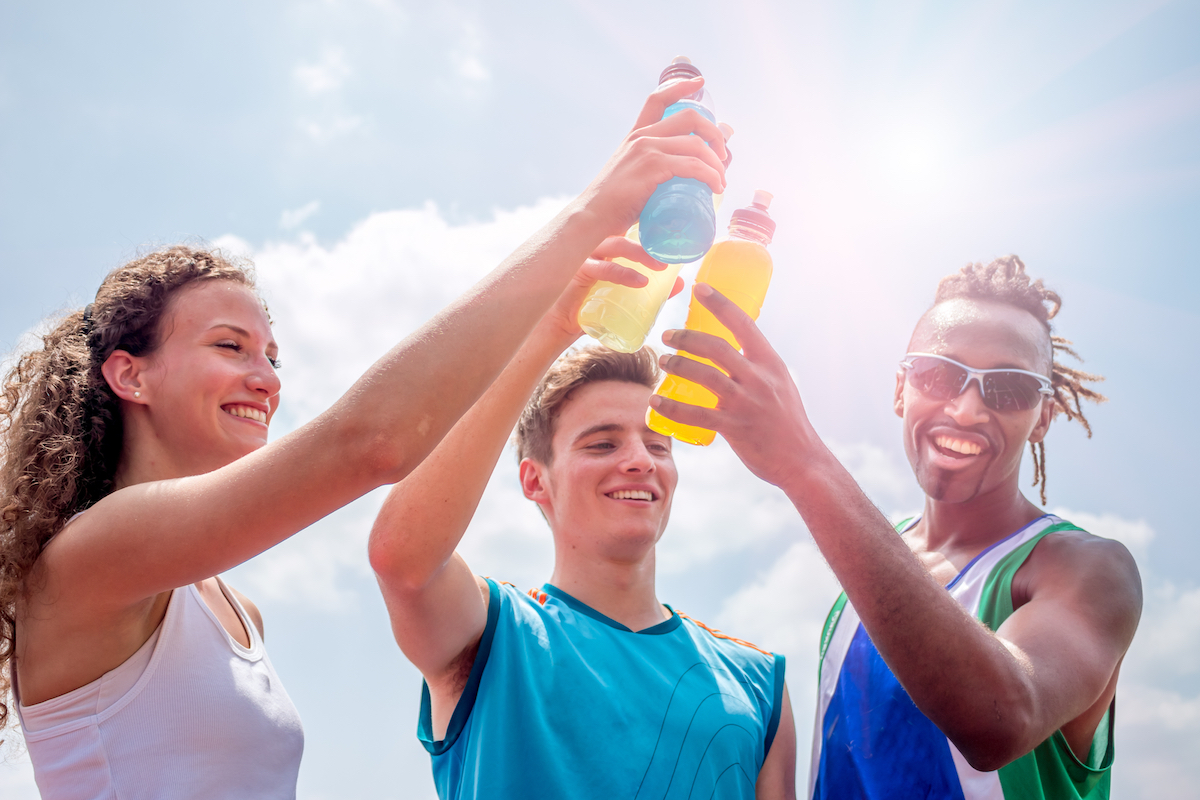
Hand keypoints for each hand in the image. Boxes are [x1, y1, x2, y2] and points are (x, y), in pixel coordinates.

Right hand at [544, 236, 683, 339]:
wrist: (559, 325)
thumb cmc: (592, 306)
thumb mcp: (627, 295)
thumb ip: (652, 289)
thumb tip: (681, 283)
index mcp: (606, 244)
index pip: (630, 227)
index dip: (650, 225)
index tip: (674, 231)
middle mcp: (595, 244)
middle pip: (625, 231)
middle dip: (650, 238)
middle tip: (672, 250)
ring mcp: (585, 255)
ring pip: (615, 245)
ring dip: (640, 253)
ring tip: (661, 266)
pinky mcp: (577, 271)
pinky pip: (602, 267)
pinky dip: (623, 274)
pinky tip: (640, 281)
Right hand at [574, 77, 728, 237]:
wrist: (592, 215)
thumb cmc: (613, 205)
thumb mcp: (630, 176)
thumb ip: (648, 172)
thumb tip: (673, 183)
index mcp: (636, 136)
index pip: (657, 100)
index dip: (680, 87)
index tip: (700, 83)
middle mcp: (642, 137)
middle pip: (689, 117)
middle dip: (714, 133)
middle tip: (722, 157)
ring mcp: (647, 149)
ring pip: (696, 144)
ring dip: (717, 163)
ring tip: (720, 182)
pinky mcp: (652, 166)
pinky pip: (693, 165)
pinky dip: (710, 175)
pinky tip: (716, 186)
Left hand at [649, 284, 813, 486]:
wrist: (802, 460)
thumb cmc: (787, 422)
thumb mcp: (780, 384)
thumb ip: (757, 368)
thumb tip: (733, 350)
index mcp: (771, 363)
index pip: (744, 324)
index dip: (720, 303)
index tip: (700, 288)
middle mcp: (760, 379)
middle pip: (717, 347)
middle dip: (687, 337)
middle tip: (667, 335)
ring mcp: (747, 403)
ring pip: (705, 376)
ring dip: (678, 365)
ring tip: (662, 362)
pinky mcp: (735, 428)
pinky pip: (696, 414)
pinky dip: (672, 406)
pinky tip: (656, 401)